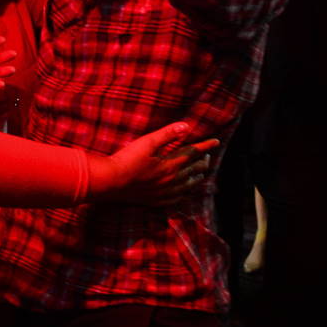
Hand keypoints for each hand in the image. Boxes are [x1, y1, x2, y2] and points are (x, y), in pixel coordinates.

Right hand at [92, 122, 218, 206]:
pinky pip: (177, 198)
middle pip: (194, 170)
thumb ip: (167, 134)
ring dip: (196, 177)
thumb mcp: (146, 142)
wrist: (110, 182)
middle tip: (207, 155)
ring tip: (201, 173)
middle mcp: (171, 180)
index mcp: (171, 164)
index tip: (216, 141)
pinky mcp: (156, 200)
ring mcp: (164, 192)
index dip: (206, 146)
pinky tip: (184, 192)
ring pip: (188, 185)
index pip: (193, 153)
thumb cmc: (127, 160)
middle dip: (203, 161)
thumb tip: (186, 126)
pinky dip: (185, 192)